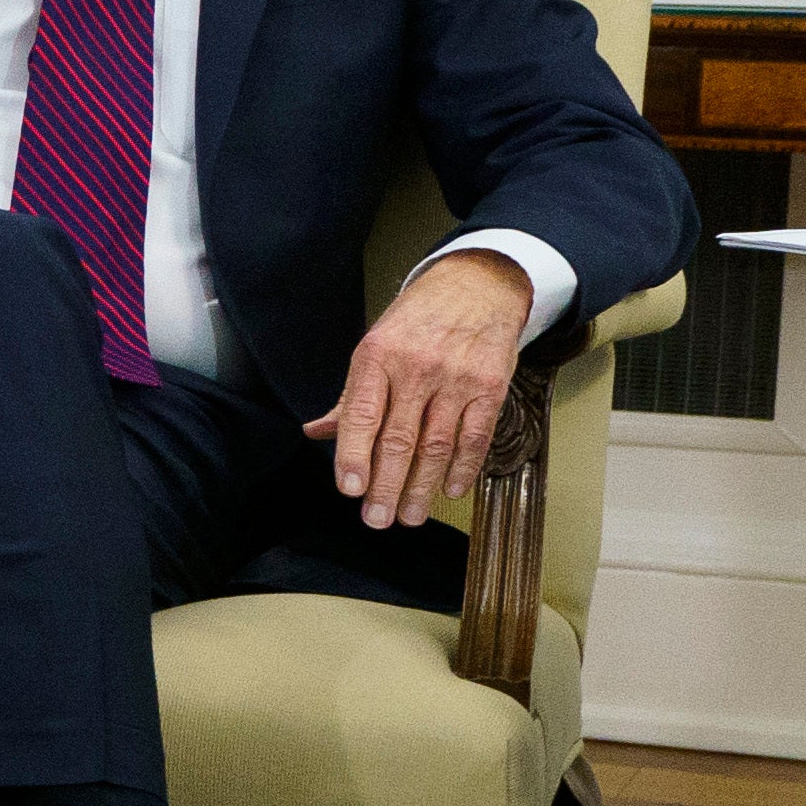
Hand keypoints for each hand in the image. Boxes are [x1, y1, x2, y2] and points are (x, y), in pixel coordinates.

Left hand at [306, 250, 531, 529]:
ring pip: (437, 443)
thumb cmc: (416, 322)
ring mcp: (456, 378)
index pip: (361, 416)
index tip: (350, 491)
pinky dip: (463, 467)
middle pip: (399, 438)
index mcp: (376, 358)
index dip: (353, 456)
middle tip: (377, 519)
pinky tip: (451, 490)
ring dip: (422, 486)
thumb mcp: (374, 348)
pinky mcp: (490, 386)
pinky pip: (475, 435)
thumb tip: (315, 432)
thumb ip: (350, 397)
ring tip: (409, 516)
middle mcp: (415, 369)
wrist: (477, 286)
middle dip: (386, 484)